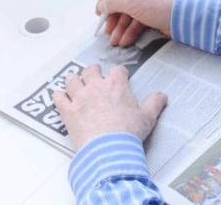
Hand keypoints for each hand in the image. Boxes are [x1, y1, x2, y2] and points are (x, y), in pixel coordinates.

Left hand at [52, 64, 167, 149]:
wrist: (109, 150)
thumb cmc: (128, 134)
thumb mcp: (147, 118)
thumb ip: (154, 103)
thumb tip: (162, 96)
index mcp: (116, 85)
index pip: (118, 70)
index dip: (119, 74)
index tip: (120, 79)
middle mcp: (96, 86)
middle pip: (91, 70)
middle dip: (93, 72)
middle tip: (95, 79)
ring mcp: (80, 97)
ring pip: (72, 79)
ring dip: (74, 81)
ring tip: (76, 85)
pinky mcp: (68, 111)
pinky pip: (58, 97)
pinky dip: (59, 96)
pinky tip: (62, 98)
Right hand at [96, 0, 177, 45]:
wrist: (185, 18)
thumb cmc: (161, 4)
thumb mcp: (132, 2)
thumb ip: (112, 2)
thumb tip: (102, 5)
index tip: (100, 11)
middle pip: (120, 0)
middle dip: (113, 17)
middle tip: (107, 30)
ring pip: (128, 13)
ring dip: (120, 27)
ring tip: (115, 41)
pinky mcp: (153, 12)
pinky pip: (137, 20)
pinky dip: (130, 30)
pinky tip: (125, 40)